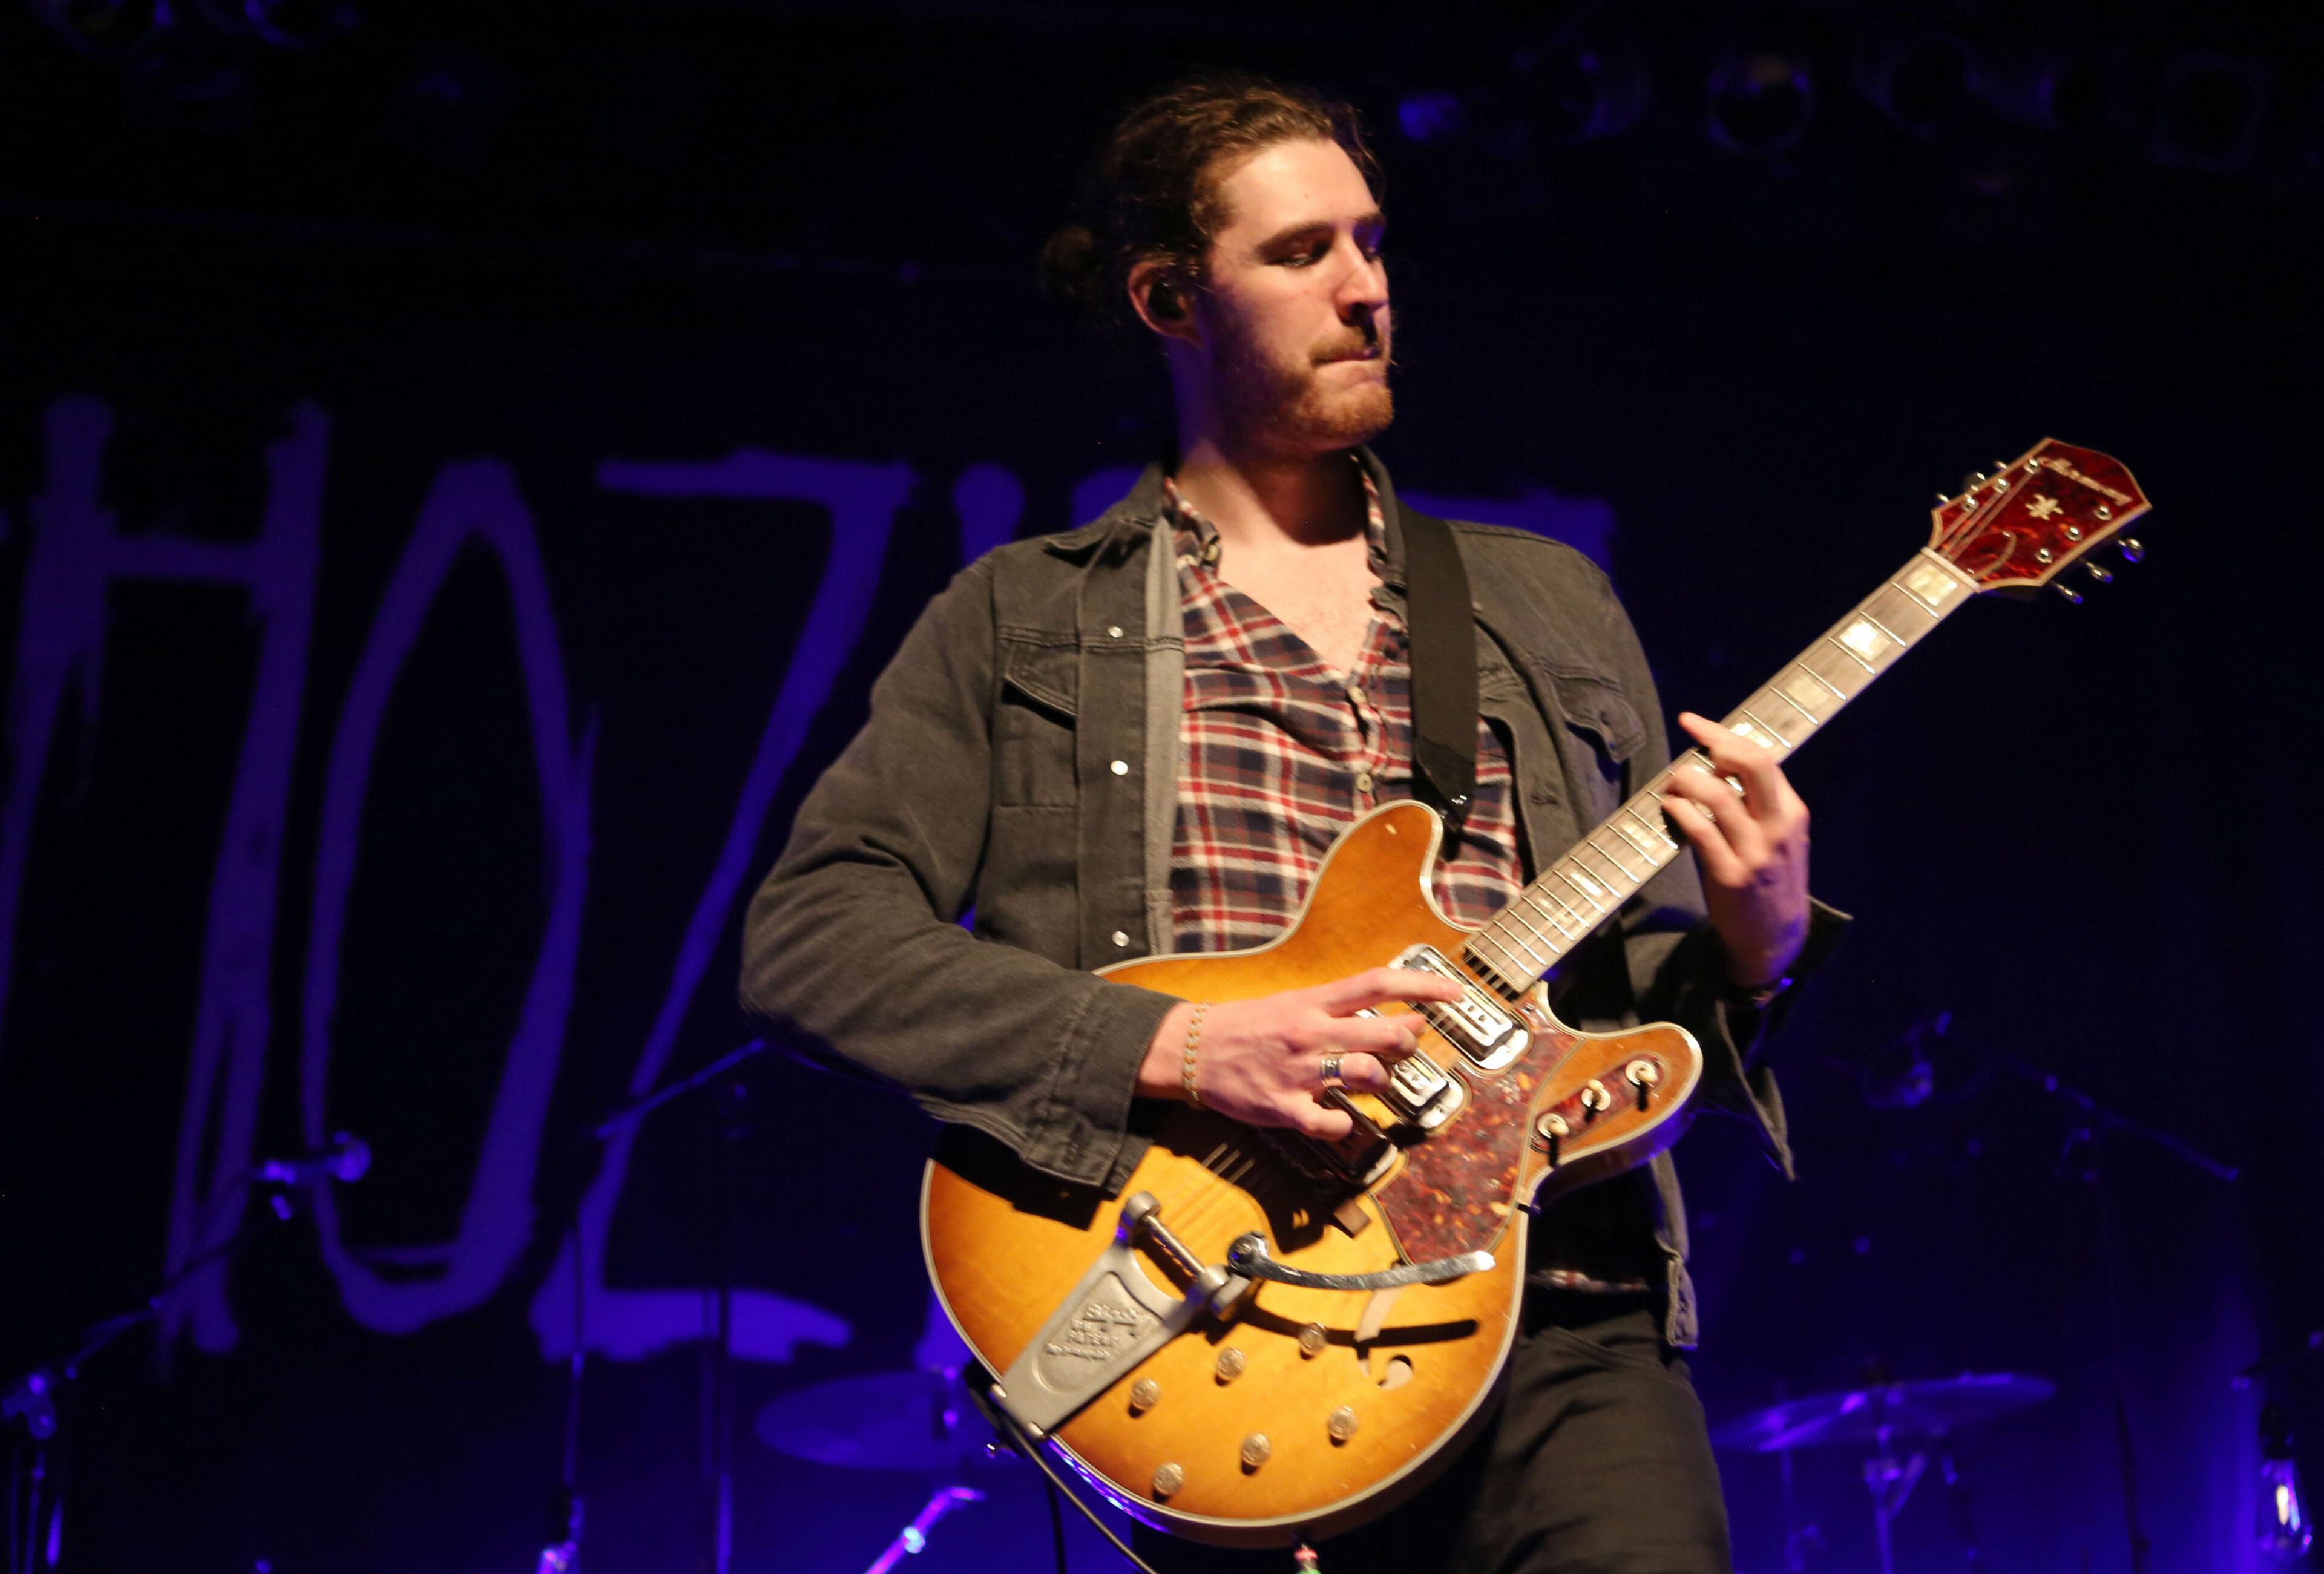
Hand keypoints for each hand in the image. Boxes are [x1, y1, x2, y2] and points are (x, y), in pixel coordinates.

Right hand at [1137, 967, 1464, 1139]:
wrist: (1190, 1049)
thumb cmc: (1247, 1026)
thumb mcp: (1292, 1003)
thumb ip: (1339, 1009)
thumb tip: (1393, 1013)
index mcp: (1313, 1002)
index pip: (1378, 984)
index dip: (1422, 987)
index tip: (1454, 994)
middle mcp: (1311, 1033)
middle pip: (1384, 1033)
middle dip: (1408, 1042)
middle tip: (1406, 1046)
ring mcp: (1299, 1071)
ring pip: (1365, 1074)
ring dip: (1381, 1080)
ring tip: (1371, 1080)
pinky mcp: (1283, 1106)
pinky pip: (1329, 1122)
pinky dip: (1343, 1124)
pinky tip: (1340, 1119)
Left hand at [1663, 712, 1811, 987]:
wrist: (1775, 938)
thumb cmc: (1769, 879)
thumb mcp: (1778, 837)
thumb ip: (1757, 803)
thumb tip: (1715, 764)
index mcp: (1791, 812)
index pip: (1762, 758)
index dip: (1725, 736)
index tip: (1695, 723)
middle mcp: (1778, 828)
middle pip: (1752, 764)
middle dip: (1715, 743)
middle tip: (1688, 740)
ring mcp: (1756, 853)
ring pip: (1718, 795)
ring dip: (1686, 780)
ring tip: (1672, 784)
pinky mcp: (1730, 876)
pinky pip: (1701, 831)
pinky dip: (1680, 811)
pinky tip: (1670, 807)